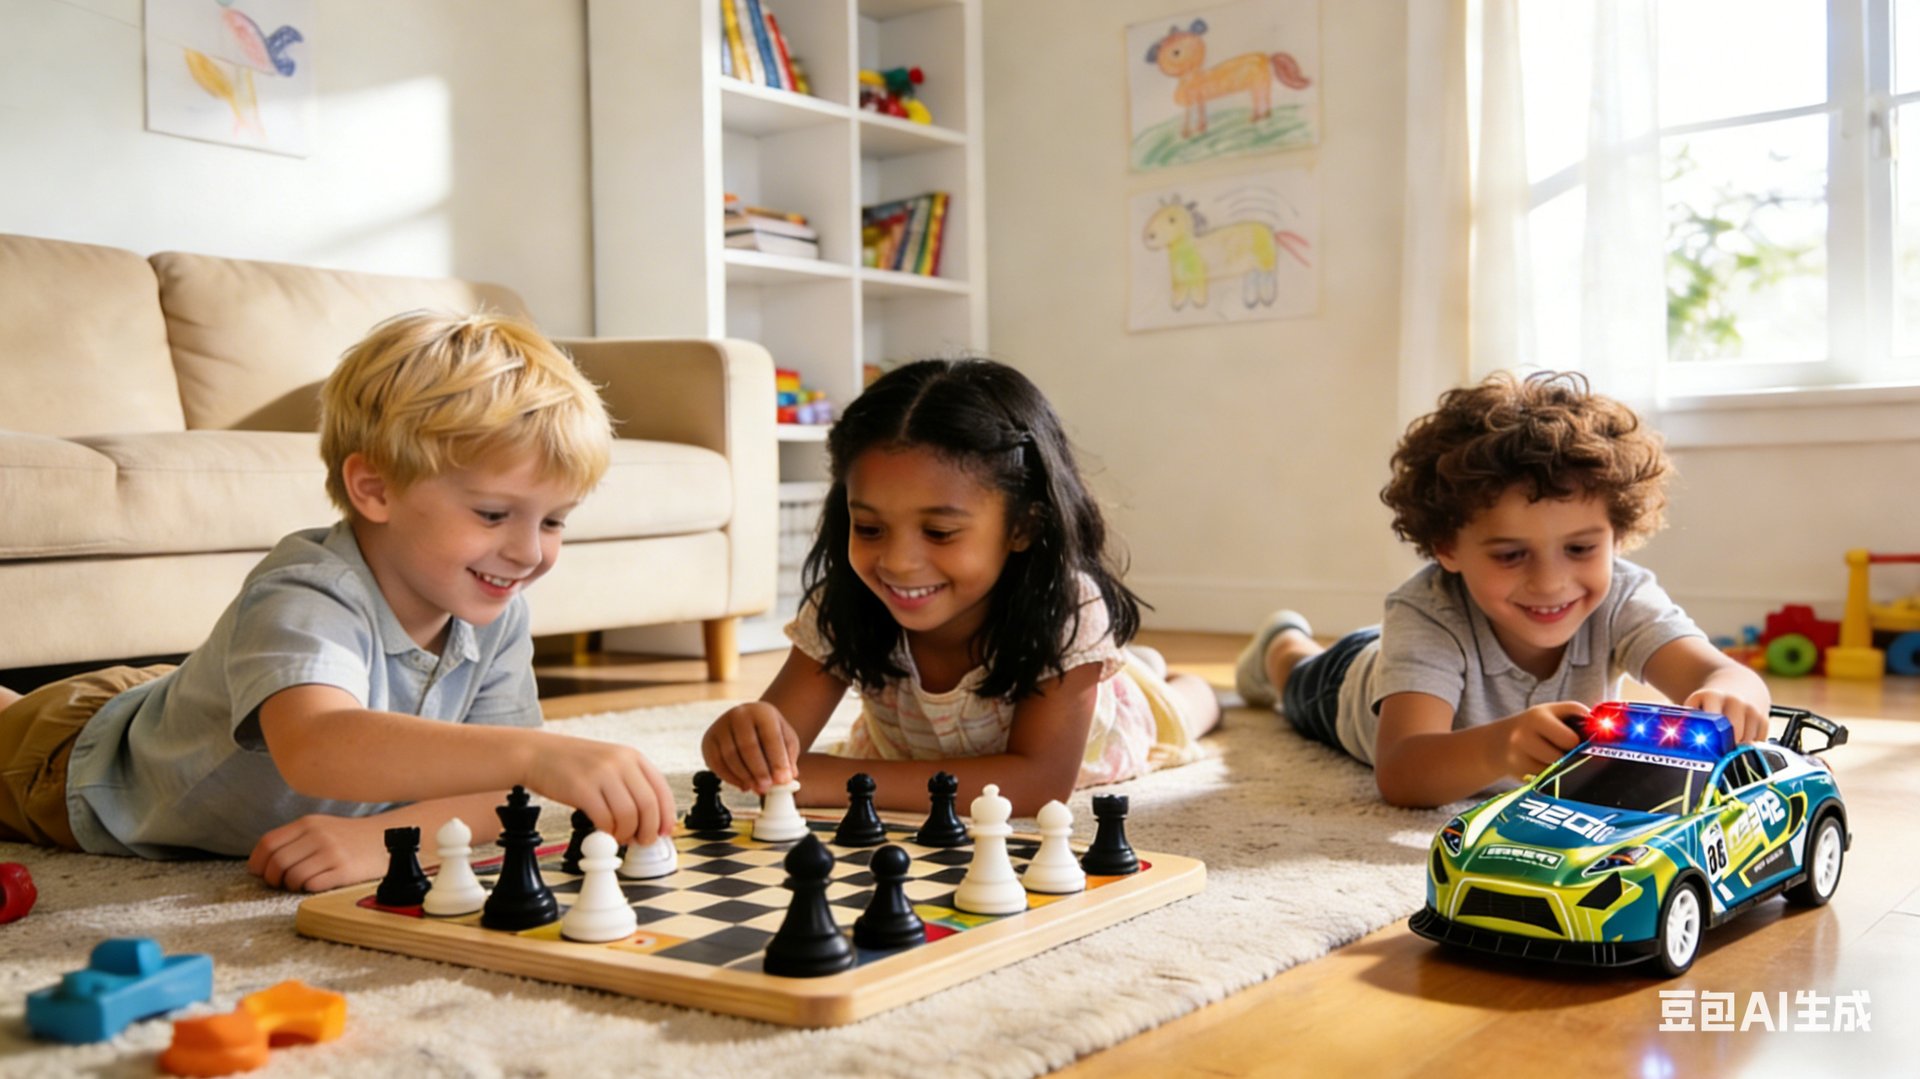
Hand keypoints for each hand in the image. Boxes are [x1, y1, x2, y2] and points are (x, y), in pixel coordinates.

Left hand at [248, 813, 388, 892]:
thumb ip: (293, 839)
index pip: (268, 843)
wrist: (384, 839)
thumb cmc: (346, 838)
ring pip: (293, 876)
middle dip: (272, 878)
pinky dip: (308, 889)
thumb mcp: (320, 827)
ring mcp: (332, 852)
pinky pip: (312, 885)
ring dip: (290, 886)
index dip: (258, 862)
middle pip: (277, 862)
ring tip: (298, 884)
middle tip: (279, 883)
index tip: (260, 872)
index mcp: (308, 823)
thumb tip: (261, 862)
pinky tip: (315, 884)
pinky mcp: (345, 870)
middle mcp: (319, 835)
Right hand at [522, 734, 675, 844]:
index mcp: (631, 756)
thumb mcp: (608, 763)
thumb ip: (629, 785)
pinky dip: (608, 832)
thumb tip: (650, 818)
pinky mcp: (581, 788)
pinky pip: (605, 819)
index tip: (665, 831)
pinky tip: (603, 832)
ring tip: (619, 837)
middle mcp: (620, 762)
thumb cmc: (572, 764)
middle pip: (649, 805)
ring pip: (629, 815)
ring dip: (626, 834)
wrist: (536, 753)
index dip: (666, 815)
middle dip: (648, 830)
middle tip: (641, 841)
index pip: (661, 789)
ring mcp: (601, 774)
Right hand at [702, 701, 800, 793]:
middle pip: (747, 746)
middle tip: (767, 787)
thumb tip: (787, 778)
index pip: (770, 737)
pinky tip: (744, 785)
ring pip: (730, 756)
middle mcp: (738, 714)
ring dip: (745, 776)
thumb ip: (788, 758)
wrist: (749, 723)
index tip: (783, 780)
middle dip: (759, 770)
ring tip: (758, 789)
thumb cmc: (770, 733)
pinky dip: (730, 778)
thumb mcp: (786, 740)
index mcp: (761, 711)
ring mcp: (720, 726)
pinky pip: (717, 763)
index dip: (777, 760)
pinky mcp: (708, 740)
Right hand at [1489, 702, 1588, 778]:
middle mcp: (1522, 737)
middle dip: (1568, 757)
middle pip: (1561, 758)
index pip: (1569, 739)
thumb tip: (1605, 728)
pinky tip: (1544, 768)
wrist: (1498, 743)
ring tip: (1555, 760)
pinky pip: (1546, 782)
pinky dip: (1550, 777)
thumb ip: (1578, 713)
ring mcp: (1517, 759)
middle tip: (1566, 752)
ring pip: (1555, 773)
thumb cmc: (1536, 726)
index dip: (1577, 743)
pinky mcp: (1518, 777)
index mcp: (1537, 718)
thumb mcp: (1553, 711)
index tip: (1575, 741)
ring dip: (1560, 769)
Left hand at [1686, 689, 1769, 742]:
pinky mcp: (1764, 719)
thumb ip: (1688, 720)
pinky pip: (1758, 742)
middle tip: (1716, 751)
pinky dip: (1750, 747)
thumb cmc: (1710, 701)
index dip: (1709, 740)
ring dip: (1737, 748)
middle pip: (1731, 735)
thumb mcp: (1694, 704)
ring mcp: (1751, 710)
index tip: (1705, 749)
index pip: (1711, 723)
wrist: (1737, 683)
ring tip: (1727, 742)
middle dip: (1724, 747)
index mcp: (1713, 697)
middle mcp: (1735, 702)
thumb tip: (1679, 740)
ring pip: (1745, 742)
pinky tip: (1740, 740)